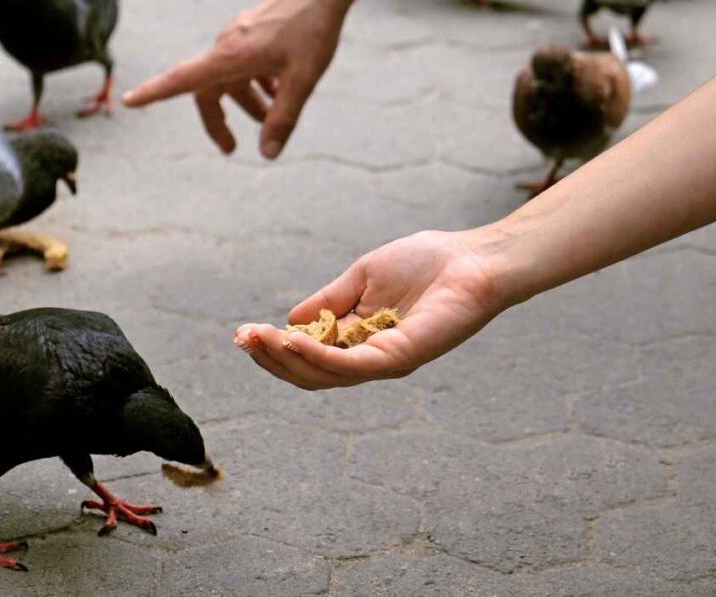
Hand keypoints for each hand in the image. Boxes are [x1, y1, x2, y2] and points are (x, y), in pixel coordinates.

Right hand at [123, 0, 352, 158]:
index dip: (155, 92)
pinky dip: (257, 82)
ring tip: (271, 119)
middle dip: (218, 120)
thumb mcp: (302, 80)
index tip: (130, 102)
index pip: (183, 79)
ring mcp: (239, 36)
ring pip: (231, 77)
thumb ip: (283, 119)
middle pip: (208, 89)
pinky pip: (245, 63)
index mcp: (230, 57)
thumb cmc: (313, 30)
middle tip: (231, 149)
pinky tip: (280, 89)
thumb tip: (267, 154)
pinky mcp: (253, 30)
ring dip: (247, 102)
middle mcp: (227, 45)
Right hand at [233, 230, 513, 388]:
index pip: (310, 357)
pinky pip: (347, 365)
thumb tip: (288, 320)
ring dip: (283, 359)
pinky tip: (288, 340)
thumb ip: (328, 300)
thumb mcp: (362, 278)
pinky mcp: (398, 359)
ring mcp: (384, 363)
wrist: (473, 259)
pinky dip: (314, 356)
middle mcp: (370, 359)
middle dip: (271, 358)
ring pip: (323, 375)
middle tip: (242, 340)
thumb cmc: (427, 262)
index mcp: (360, 341)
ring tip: (255, 339)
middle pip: (310, 374)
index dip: (274, 348)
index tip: (242, 333)